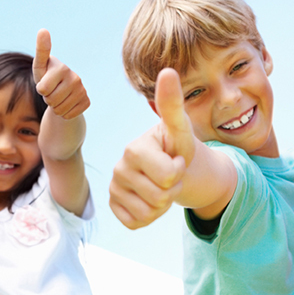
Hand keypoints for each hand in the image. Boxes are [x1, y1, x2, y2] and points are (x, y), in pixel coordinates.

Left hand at [33, 29, 88, 118]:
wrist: (61, 90)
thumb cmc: (47, 76)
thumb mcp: (40, 65)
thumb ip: (41, 50)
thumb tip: (43, 30)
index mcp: (63, 68)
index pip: (42, 89)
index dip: (40, 89)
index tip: (45, 81)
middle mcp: (76, 78)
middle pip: (50, 101)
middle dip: (47, 98)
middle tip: (52, 90)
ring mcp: (83, 90)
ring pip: (59, 110)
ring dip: (55, 106)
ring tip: (58, 96)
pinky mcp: (87, 102)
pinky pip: (68, 115)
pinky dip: (64, 113)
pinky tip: (66, 103)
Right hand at [109, 68, 194, 228]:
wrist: (171, 166)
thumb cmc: (176, 145)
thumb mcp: (180, 127)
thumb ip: (172, 103)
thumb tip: (167, 71)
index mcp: (133, 149)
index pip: (169, 175)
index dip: (180, 170)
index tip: (176, 158)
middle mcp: (118, 168)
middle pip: (160, 197)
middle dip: (173, 188)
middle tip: (171, 174)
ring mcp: (113, 188)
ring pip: (149, 213)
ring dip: (164, 204)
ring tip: (161, 184)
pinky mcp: (113, 206)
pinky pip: (136, 223)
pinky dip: (150, 217)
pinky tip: (149, 198)